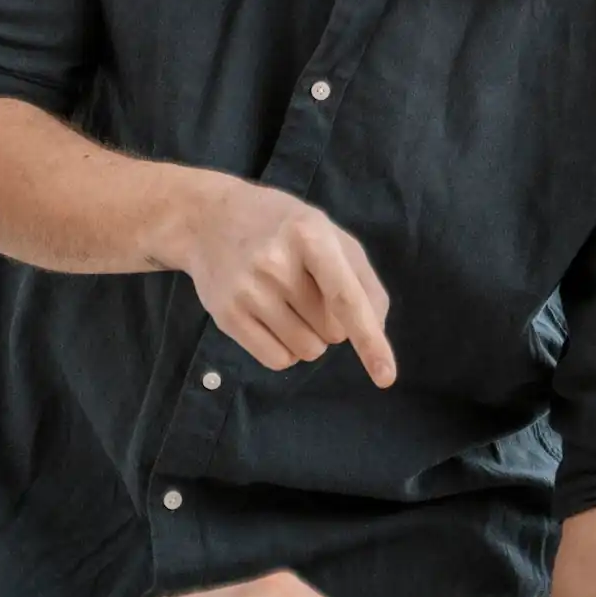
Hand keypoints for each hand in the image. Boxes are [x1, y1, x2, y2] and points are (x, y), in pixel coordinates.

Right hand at [171, 177, 397, 385]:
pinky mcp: (226, 315)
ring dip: (310, 337)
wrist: (209, 219)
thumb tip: (377, 328)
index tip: (386, 377)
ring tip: (288, 302)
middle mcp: (277, 263)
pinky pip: (277, 359)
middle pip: (333, 331)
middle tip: (308, 289)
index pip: (346, 298)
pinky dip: (287, 350)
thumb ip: (362, 278)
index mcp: (310, 236)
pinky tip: (274, 319)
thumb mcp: (329, 234)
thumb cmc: (283, 229)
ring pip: (307, 350)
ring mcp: (248, 290)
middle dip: (332, 321)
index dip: (370, 340)